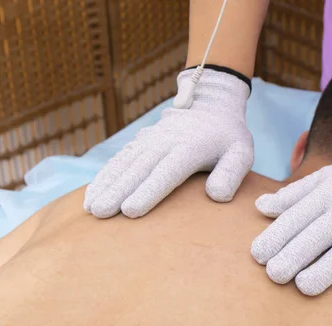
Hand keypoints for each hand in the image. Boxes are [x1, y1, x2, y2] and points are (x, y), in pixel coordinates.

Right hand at [84, 68, 252, 217]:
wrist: (211, 104)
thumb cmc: (228, 137)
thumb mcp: (241, 152)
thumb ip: (231, 173)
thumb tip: (216, 196)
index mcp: (189, 148)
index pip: (166, 173)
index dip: (147, 192)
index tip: (130, 211)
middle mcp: (165, 142)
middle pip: (138, 170)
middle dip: (117, 192)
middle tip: (99, 214)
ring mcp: (150, 140)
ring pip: (123, 164)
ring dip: (105, 185)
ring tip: (90, 208)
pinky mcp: (141, 141)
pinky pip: (119, 158)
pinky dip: (104, 175)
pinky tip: (91, 194)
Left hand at [251, 138, 331, 300]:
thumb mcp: (325, 179)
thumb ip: (293, 195)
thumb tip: (260, 206)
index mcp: (327, 193)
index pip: (296, 216)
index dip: (276, 236)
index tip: (258, 256)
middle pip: (316, 236)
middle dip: (293, 256)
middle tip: (274, 276)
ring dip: (323, 271)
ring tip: (303, 287)